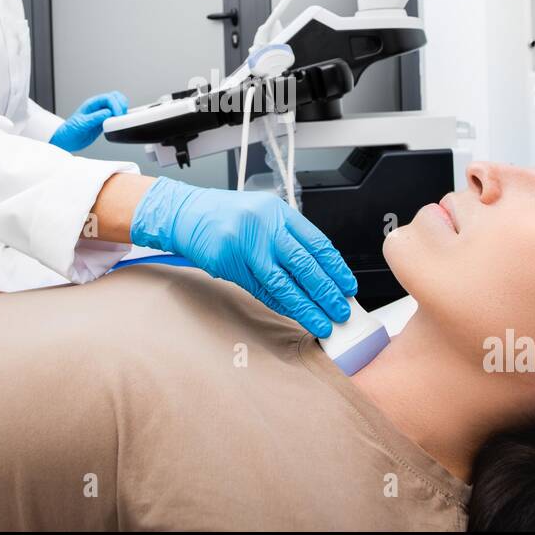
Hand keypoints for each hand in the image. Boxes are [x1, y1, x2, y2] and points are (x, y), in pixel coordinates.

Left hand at [49, 91, 128, 151]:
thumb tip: (107, 113)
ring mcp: (101, 114)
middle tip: (121, 115)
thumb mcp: (81, 124)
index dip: (115, 105)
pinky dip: (119, 118)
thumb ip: (95, 118)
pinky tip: (118, 124)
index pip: (107, 98)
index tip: (117, 115)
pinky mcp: (104, 122)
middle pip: (115, 97)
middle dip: (121, 104)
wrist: (67, 140)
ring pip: (116, 106)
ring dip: (122, 110)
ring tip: (120, 119)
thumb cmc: (69, 131)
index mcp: (91, 104)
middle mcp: (97, 108)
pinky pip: (115, 116)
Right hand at [129, 177, 356, 337]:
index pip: (318, 244)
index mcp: (279, 212)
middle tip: (341, 311)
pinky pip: (261, 289)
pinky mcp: (229, 262)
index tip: (348, 288)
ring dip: (307, 307)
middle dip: (327, 292)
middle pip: (306, 265)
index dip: (337, 269)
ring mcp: (246, 244)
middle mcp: (265, 225)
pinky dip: (281, 305)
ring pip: (285, 283)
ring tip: (322, 322)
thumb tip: (320, 274)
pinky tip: (294, 315)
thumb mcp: (263, 216)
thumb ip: (288, 239)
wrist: (186, 213)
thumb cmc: (227, 216)